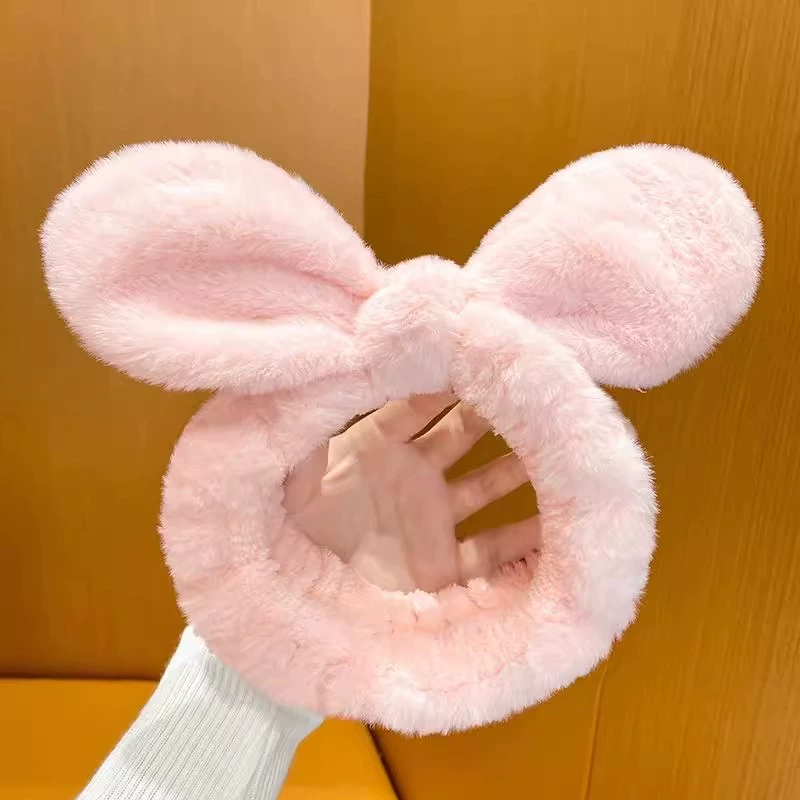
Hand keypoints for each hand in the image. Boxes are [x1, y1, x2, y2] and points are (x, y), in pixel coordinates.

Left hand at [283, 394, 540, 592]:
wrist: (286, 597)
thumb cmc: (287, 530)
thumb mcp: (295, 478)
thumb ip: (313, 430)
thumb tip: (339, 373)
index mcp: (374, 450)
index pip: (419, 404)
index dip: (447, 381)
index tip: (481, 353)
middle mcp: (408, 480)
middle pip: (462, 435)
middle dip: (497, 410)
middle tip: (534, 387)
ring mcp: (428, 522)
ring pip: (486, 485)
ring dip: (521, 468)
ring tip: (564, 447)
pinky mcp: (438, 567)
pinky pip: (488, 550)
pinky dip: (520, 539)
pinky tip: (555, 525)